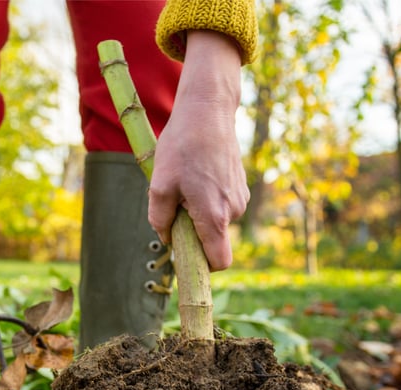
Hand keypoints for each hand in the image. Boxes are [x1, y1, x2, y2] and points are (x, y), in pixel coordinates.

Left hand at [149, 31, 248, 271]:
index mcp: (214, 216)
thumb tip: (168, 239)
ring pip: (216, 222)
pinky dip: (208, 200)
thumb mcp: (159, 184)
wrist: (208, 110)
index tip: (186, 261)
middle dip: (194, 233)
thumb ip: (159, 219)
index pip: (218, 262)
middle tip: (176, 205)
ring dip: (199, 213)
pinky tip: (198, 174)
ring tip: (186, 183)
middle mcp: (233, 211)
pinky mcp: (240, 187)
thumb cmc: (182, 146)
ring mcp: (240, 198)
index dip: (203, 267)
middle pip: (213, 241)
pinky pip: (222, 206)